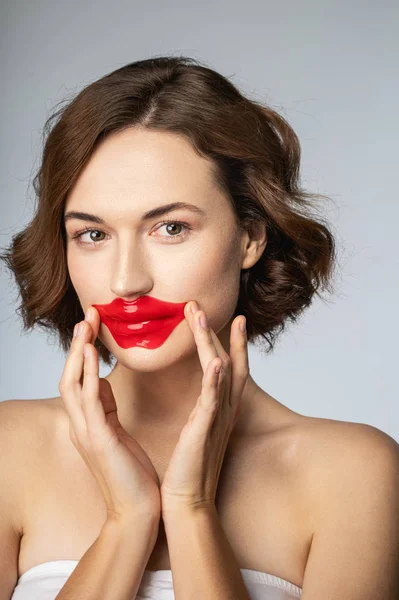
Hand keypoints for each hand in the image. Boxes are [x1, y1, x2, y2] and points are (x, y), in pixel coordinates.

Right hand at [58, 306, 160, 524]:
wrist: (138, 511)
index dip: (84, 350)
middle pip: (70, 375)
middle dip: (78, 344)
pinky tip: (92, 354)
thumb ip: (106, 407)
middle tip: (89, 314)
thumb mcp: (116, 431)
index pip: (80, 378)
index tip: (95, 323)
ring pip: (73, 383)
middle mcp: (81, 424)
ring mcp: (86, 432)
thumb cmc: (131, 473)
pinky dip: (88, 374)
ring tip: (86, 324)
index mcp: (88, 422)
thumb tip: (103, 381)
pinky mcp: (98, 439)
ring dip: (79, 352)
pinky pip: (88, 400)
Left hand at [160, 301, 248, 514]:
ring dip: (210, 342)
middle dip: (214, 331)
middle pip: (226, 361)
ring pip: (218, 372)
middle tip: (200, 305)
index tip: (235, 318)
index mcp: (220, 409)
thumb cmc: (190, 468)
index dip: (234, 342)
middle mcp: (224, 409)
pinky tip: (217, 360)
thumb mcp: (198, 432)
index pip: (231, 368)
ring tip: (201, 316)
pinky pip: (213, 401)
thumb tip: (197, 399)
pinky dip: (216, 380)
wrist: (187, 501)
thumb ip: (201, 411)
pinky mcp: (205, 430)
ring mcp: (217, 418)